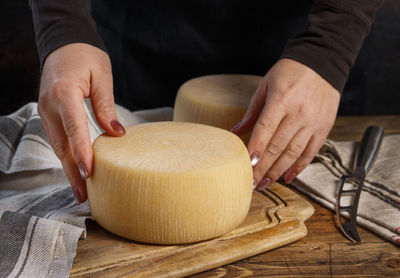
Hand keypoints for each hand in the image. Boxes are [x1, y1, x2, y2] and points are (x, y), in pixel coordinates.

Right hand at [38, 43, 124, 203]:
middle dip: (73, 171)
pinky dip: (66, 155)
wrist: (64, 42)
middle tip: (84, 195)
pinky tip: (75, 168)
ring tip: (81, 190)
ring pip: (57, 145)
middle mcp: (50, 105)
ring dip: (68, 168)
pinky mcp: (48, 113)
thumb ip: (106, 106)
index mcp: (64, 93)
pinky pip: (58, 138)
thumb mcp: (102, 76)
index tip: (89, 173)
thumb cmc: (86, 55)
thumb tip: (116, 135)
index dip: (82, 152)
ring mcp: (45, 110)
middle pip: (62, 144)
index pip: (74, 128)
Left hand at [232, 58, 339, 189]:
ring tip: (265, 183)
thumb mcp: (266, 85)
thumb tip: (235, 132)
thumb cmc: (290, 71)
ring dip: (278, 171)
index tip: (246, 166)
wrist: (322, 61)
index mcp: (281, 100)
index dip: (255, 149)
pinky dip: (299, 166)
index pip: (265, 129)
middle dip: (263, 168)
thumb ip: (252, 112)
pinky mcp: (325, 126)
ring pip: (294, 153)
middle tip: (251, 183)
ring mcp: (313, 121)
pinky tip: (288, 177)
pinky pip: (311, 151)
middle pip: (278, 146)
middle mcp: (299, 113)